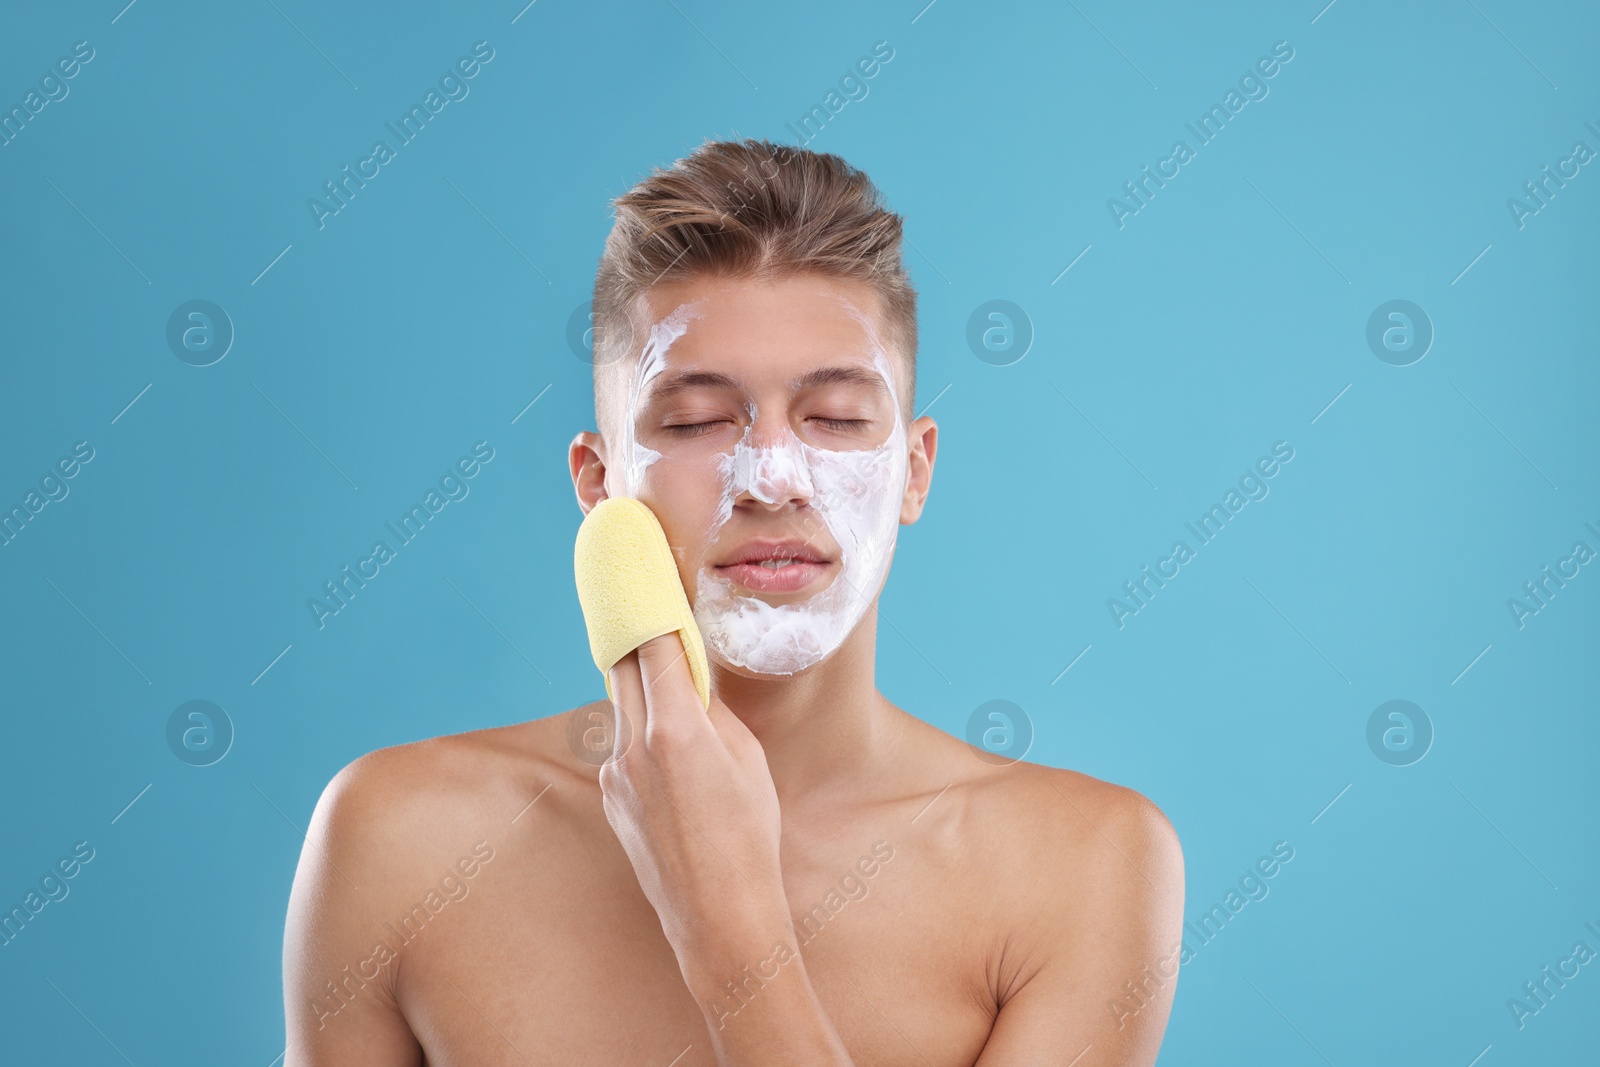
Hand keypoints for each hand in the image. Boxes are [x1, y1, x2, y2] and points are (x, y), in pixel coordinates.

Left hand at [600, 633, 787, 959]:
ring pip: (622, 706)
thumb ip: (711, 711)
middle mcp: (634, 745)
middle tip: (649, 610)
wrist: (719, 915)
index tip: (650, 575)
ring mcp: (615, 772)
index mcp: (676, 729)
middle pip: (624, 664)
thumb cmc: (751, 836)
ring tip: (676, 700)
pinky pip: (621, 746)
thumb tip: (688, 682)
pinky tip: (674, 764)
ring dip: (643, 691)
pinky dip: (641, 735)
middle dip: (638, 637)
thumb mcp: (747, 760)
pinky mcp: (610, 795)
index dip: (652, 606)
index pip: (654, 644)